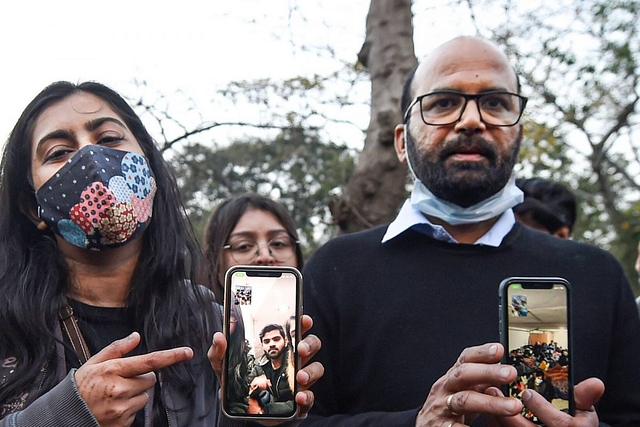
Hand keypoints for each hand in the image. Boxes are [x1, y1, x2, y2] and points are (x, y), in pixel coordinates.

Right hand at [74, 332, 192, 426]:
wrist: (65, 415)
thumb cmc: (80, 386)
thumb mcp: (94, 362)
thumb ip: (117, 349)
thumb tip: (136, 336)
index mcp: (113, 370)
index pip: (149, 361)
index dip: (171, 356)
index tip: (187, 352)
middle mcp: (119, 389)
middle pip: (150, 379)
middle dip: (141, 379)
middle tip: (121, 382)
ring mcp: (121, 408)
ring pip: (145, 396)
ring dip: (135, 395)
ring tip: (114, 396)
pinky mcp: (122, 423)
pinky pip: (136, 413)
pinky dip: (128, 410)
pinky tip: (112, 408)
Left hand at [208, 314, 323, 421]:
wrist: (243, 412)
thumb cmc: (239, 383)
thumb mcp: (225, 367)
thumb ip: (219, 352)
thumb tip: (219, 336)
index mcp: (280, 348)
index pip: (296, 330)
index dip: (303, 323)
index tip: (303, 320)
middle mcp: (293, 361)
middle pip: (312, 345)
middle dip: (309, 344)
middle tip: (300, 349)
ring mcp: (298, 380)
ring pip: (316, 369)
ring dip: (311, 371)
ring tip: (300, 377)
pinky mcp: (299, 401)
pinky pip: (310, 396)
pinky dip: (307, 396)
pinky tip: (299, 397)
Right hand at [416, 343, 521, 426]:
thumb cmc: (449, 407)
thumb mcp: (463, 389)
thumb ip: (480, 380)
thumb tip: (504, 368)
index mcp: (453, 378)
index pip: (465, 359)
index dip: (481, 353)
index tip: (498, 349)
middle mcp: (445, 389)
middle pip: (463, 375)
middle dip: (487, 372)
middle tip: (510, 373)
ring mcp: (442, 407)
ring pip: (463, 401)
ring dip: (490, 403)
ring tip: (513, 406)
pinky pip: (455, 426)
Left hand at [485, 377, 603, 425]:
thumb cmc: (574, 423)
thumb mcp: (583, 410)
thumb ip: (585, 396)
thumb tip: (596, 383)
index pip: (558, 424)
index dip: (541, 409)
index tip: (528, 392)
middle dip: (509, 412)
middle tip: (495, 390)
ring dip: (496, 415)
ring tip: (488, 394)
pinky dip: (493, 422)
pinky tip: (487, 406)